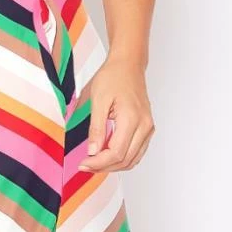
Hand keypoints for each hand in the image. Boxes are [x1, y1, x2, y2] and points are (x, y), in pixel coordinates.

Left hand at [78, 53, 154, 172]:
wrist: (128, 65)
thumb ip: (96, 128)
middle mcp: (144, 126)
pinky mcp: (147, 127)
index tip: (83, 164)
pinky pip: (137, 151)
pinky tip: (108, 156)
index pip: (116, 152)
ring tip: (95, 163)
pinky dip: (123, 158)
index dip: (99, 163)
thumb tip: (93, 151)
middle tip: (85, 166)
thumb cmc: (113, 77)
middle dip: (104, 167)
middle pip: (125, 159)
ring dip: (114, 166)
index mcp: (132, 119)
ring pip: (133, 159)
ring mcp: (148, 127)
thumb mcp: (98, 100)